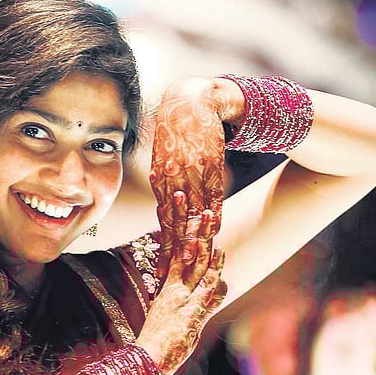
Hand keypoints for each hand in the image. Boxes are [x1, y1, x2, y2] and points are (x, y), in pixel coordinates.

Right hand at [136, 192, 226, 374]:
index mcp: (168, 287)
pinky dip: (212, 271)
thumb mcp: (170, 319)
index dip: (178, 230)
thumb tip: (205, 291)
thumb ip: (189, 302)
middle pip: (184, 249)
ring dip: (203, 238)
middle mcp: (174, 288)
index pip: (174, 251)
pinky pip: (204, 288)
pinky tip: (219, 255)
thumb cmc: (156, 344)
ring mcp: (182, 298)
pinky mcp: (190, 312)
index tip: (180, 209)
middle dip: (190, 224)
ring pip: (196, 262)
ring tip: (208, 215)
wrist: (143, 361)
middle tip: (192, 200)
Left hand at [149, 78, 230, 285]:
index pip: (164, 220)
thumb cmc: (176, 131)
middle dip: (177, 250)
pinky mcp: (209, 162)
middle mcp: (173, 178)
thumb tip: (169, 208)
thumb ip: (166, 184)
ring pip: (195, 210)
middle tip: (176, 274)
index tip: (161, 268)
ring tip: (197, 261)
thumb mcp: (163, 158)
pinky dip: (213, 212)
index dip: (164, 246)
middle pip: (177, 221)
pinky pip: (212, 192)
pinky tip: (214, 230)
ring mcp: (192, 171)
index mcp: (160, 179)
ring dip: (197, 237)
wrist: (192, 100)